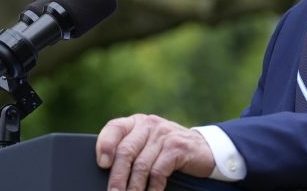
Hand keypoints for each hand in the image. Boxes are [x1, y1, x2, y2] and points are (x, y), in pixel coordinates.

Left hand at [96, 114, 215, 190]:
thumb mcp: (148, 145)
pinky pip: (158, 172)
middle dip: (117, 177)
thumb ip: (130, 151)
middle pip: (126, 151)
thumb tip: (106, 173)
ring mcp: (164, 134)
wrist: (204, 150)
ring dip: (133, 188)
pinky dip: (152, 188)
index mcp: (137, 122)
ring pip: (141, 165)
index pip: (115, 128)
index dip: (105, 145)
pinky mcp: (177, 147)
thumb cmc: (168, 152)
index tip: (101, 164)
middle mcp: (149, 124)